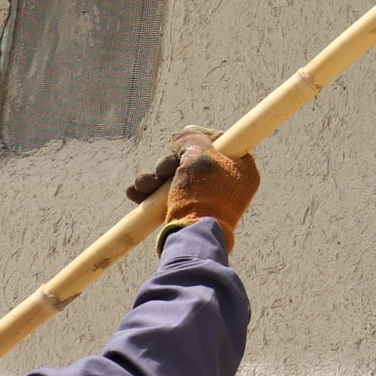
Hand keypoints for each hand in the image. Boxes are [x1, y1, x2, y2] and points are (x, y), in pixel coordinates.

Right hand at [127, 127, 258, 235]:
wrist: (193, 238)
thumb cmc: (203, 195)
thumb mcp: (199, 155)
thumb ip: (191, 139)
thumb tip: (181, 137)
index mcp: (241, 169)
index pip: (222, 141)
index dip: (199, 137)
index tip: (183, 140)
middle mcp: (226, 184)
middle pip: (192, 160)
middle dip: (168, 163)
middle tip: (163, 171)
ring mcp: (206, 199)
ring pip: (175, 178)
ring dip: (154, 178)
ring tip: (143, 186)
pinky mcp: (188, 212)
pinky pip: (168, 196)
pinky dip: (151, 194)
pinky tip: (135, 193)